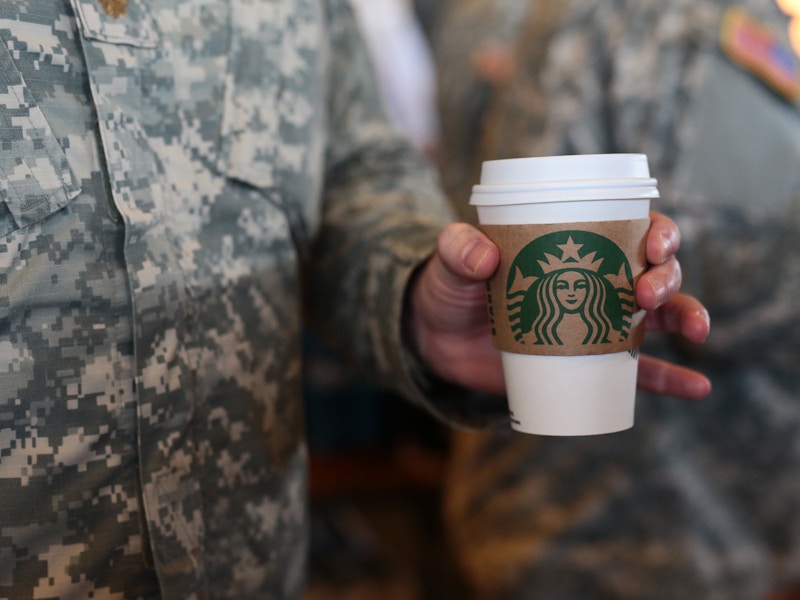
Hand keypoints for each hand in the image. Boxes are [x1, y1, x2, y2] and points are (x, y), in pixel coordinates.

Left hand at [409, 215, 710, 398]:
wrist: (439, 340)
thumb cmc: (451, 288)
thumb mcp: (449, 261)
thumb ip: (457, 249)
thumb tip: (485, 257)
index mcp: (575, 243)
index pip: (631, 226)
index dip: (656, 231)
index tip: (652, 243)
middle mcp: (598, 278)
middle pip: (654, 269)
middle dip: (667, 277)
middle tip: (645, 293)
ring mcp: (598, 321)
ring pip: (659, 315)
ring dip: (686, 316)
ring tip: (694, 332)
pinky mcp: (590, 361)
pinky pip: (639, 372)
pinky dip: (671, 379)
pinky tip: (698, 388)